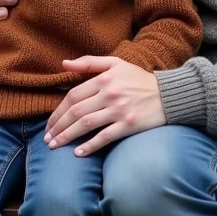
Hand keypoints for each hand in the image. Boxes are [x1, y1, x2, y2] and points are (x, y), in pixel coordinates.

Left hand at [44, 57, 165, 156]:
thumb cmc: (139, 79)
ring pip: (86, 125)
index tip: (49, 124)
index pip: (73, 96)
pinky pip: (104, 137)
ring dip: (67, 137)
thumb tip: (64, 63)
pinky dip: (90, 146)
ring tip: (54, 146)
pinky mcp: (129, 125)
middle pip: (76, 112)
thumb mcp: (116, 63)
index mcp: (104, 78)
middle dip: (58, 127)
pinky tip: (78, 153)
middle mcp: (110, 94)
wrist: (168, 95)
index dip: (57, 111)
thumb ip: (90, 62)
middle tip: (47, 139)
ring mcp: (120, 110)